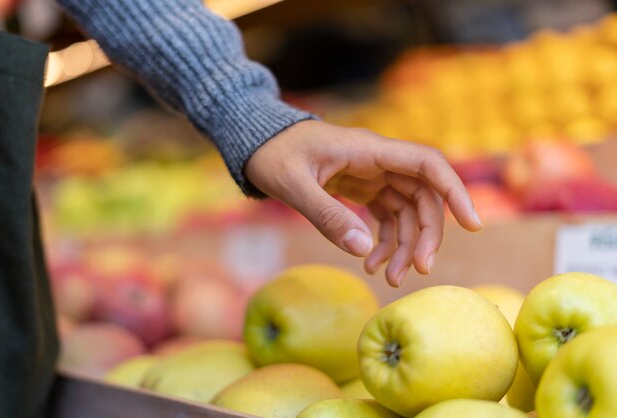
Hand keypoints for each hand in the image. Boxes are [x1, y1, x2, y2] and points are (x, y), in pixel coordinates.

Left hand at [244, 120, 481, 286]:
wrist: (258, 142)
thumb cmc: (272, 155)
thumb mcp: (293, 186)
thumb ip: (326, 215)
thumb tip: (364, 251)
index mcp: (369, 150)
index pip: (427, 164)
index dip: (454, 192)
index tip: (473, 225)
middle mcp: (378, 161)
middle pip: (423, 196)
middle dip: (426, 235)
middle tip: (416, 271)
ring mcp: (372, 175)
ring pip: (407, 211)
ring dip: (405, 245)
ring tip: (390, 278)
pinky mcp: (363, 188)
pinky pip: (387, 216)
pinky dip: (385, 241)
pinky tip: (372, 263)